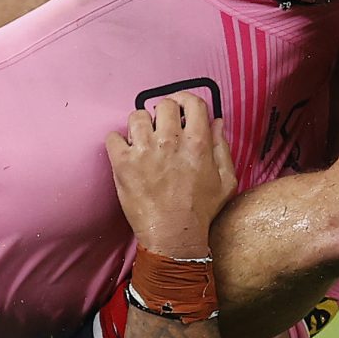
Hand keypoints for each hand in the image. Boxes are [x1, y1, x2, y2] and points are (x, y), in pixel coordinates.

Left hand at [106, 92, 237, 258]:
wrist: (173, 237)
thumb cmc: (201, 211)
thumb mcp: (226, 181)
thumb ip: (223, 148)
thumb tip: (218, 122)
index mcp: (197, 143)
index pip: (192, 103)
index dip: (186, 100)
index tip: (181, 107)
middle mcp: (170, 142)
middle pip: (163, 105)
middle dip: (163, 112)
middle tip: (161, 126)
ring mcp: (144, 151)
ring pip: (136, 116)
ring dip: (140, 125)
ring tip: (143, 138)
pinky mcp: (123, 164)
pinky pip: (112, 137)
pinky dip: (118, 142)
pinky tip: (126, 152)